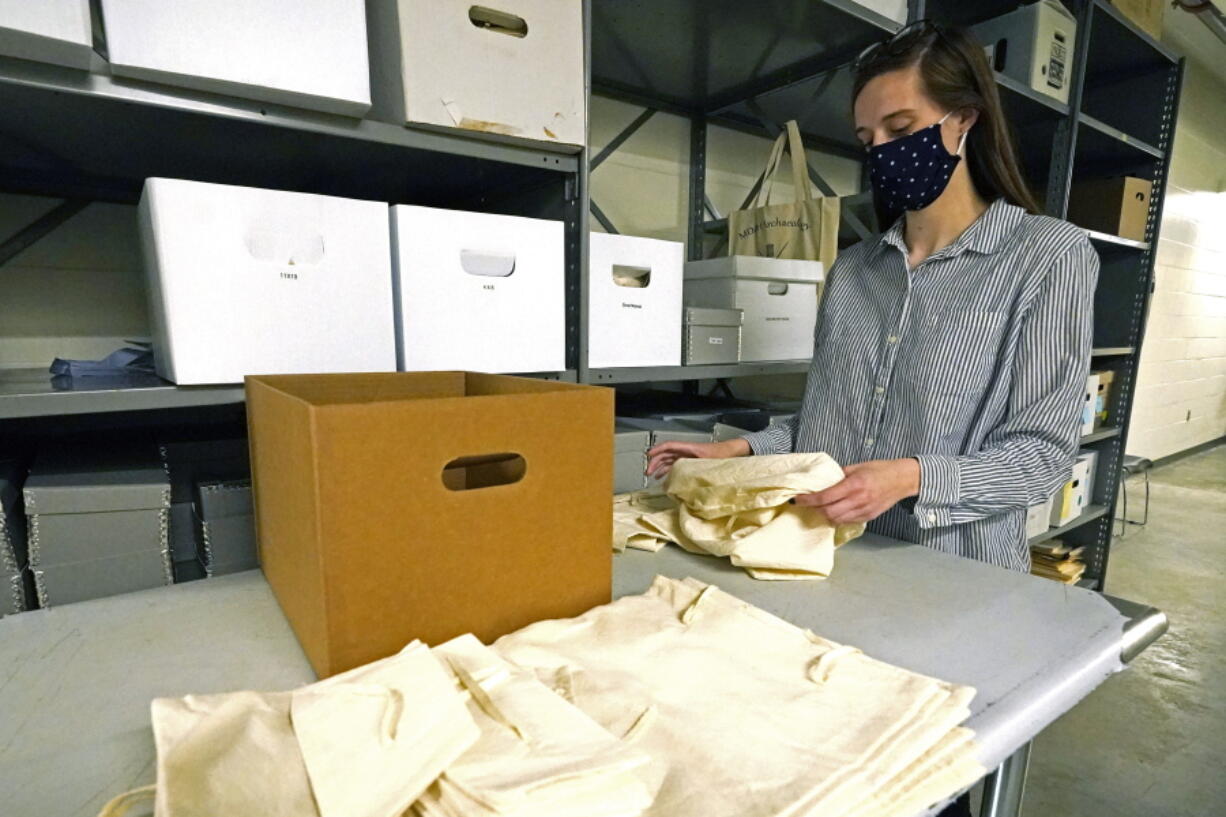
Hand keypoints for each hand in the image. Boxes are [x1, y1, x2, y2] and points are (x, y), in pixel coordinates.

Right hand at [645, 439, 748, 479]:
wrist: (731, 452)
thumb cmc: (722, 454)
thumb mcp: (710, 462)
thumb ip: (699, 469)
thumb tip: (689, 479)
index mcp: (689, 448)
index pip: (670, 446)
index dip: (658, 450)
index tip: (649, 455)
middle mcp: (686, 451)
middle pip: (666, 454)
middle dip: (655, 462)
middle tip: (648, 471)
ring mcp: (687, 455)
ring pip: (669, 459)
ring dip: (660, 466)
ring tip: (651, 475)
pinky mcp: (690, 461)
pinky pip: (675, 464)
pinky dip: (667, 469)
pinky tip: (663, 476)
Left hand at [793, 458, 920, 523]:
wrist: (903, 480)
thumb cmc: (880, 469)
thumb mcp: (857, 467)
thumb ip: (839, 475)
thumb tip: (823, 482)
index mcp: (854, 485)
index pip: (824, 497)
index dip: (808, 500)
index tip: (797, 500)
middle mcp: (858, 500)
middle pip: (828, 512)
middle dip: (814, 510)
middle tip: (806, 504)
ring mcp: (864, 511)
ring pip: (836, 520)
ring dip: (824, 516)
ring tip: (818, 508)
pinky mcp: (868, 517)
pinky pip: (847, 521)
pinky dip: (837, 518)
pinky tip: (834, 511)